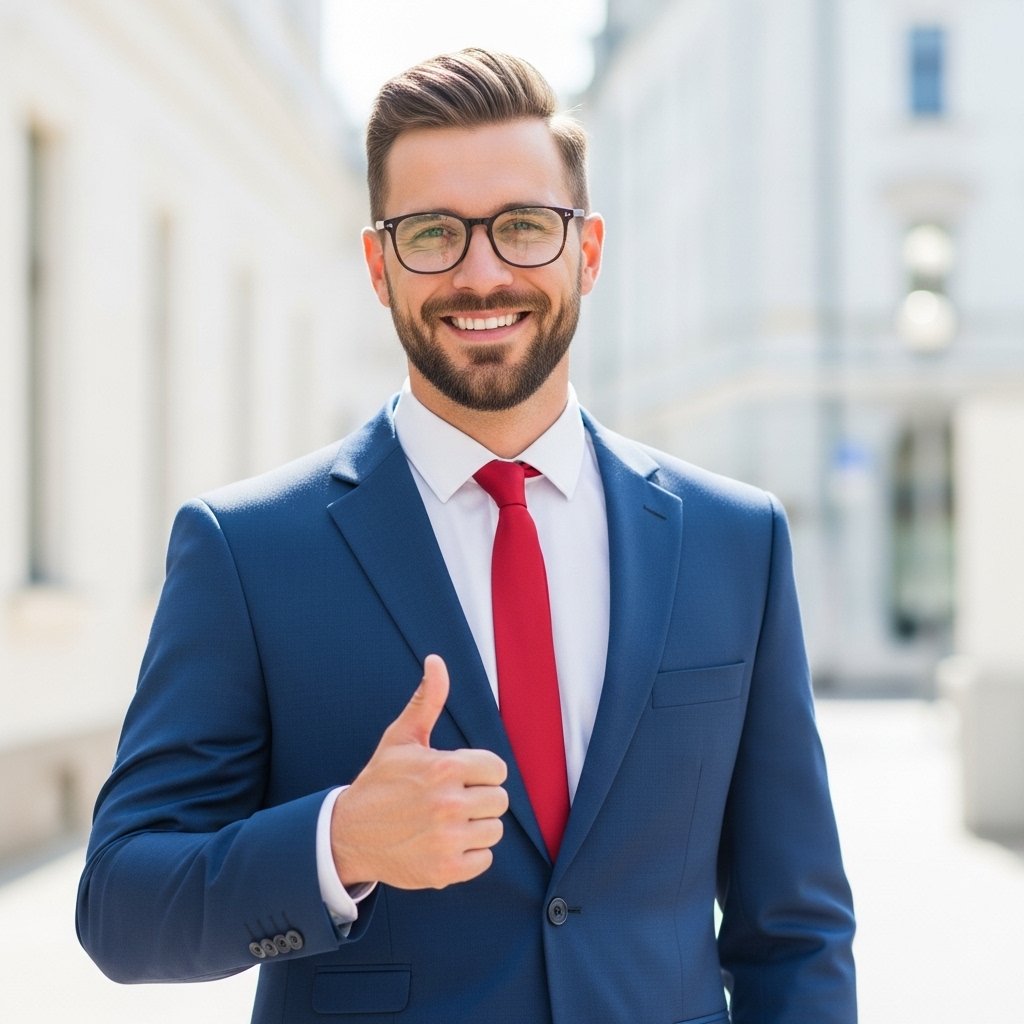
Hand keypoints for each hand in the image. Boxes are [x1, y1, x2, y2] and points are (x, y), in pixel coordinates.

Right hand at [331, 654, 508, 889]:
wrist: (348, 834)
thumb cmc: (380, 782)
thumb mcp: (401, 738)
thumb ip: (428, 699)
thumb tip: (436, 660)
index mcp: (444, 768)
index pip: (497, 770)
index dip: (480, 772)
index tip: (460, 777)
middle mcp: (448, 804)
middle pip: (500, 801)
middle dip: (479, 799)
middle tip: (452, 801)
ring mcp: (447, 840)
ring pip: (494, 830)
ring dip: (475, 827)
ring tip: (447, 823)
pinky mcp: (445, 871)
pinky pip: (484, 860)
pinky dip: (470, 855)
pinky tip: (446, 844)